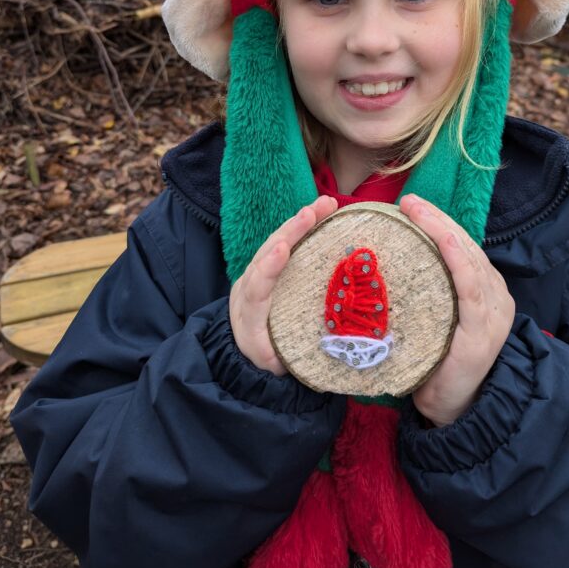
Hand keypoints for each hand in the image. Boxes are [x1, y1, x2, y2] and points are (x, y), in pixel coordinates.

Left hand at [229, 196, 337, 374]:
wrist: (243, 347)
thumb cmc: (263, 356)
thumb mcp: (271, 362)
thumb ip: (283, 358)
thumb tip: (309, 356)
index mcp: (248, 311)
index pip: (256, 285)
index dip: (268, 267)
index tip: (281, 249)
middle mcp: (251, 285)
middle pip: (266, 253)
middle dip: (290, 230)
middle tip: (314, 211)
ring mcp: (258, 272)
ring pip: (276, 242)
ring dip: (299, 222)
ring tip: (325, 204)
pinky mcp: (269, 266)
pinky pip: (283, 243)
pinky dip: (300, 228)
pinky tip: (319, 213)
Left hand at [399, 193, 514, 426]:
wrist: (454, 410)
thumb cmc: (437, 366)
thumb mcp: (433, 321)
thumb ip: (425, 294)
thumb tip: (388, 266)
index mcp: (483, 291)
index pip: (461, 247)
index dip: (437, 223)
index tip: (412, 206)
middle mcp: (494, 295)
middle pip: (465, 246)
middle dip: (436, 219)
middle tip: (408, 202)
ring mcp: (492, 311)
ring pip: (468, 257)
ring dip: (441, 229)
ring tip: (416, 211)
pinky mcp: (483, 329)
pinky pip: (470, 284)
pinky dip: (456, 257)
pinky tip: (441, 238)